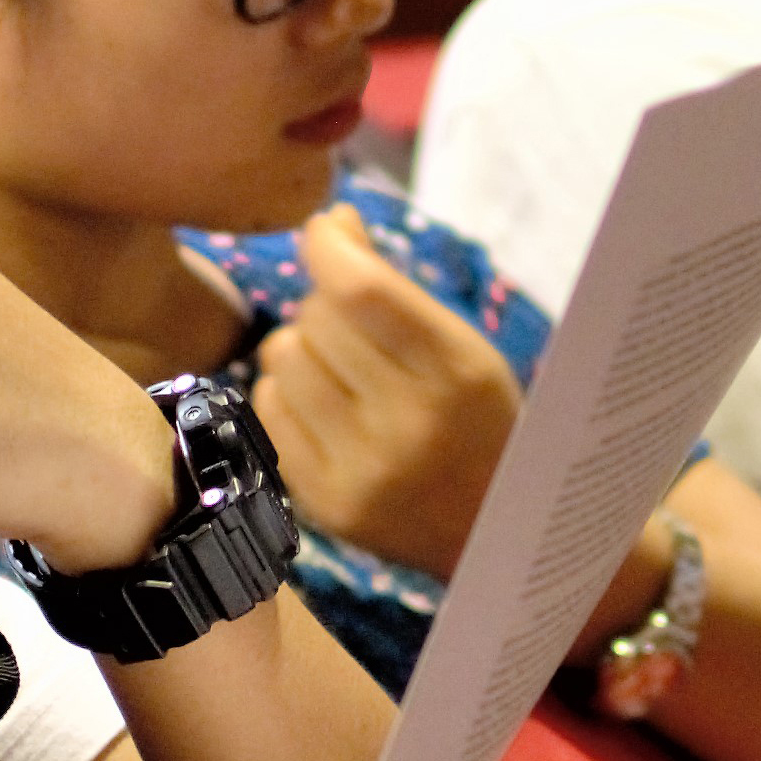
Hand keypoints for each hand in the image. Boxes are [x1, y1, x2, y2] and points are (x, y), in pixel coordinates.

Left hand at [247, 206, 523, 580]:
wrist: (492, 537)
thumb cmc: (476, 425)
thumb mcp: (464, 351)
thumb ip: (397, 289)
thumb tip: (329, 223)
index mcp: (457, 375)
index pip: (363, 290)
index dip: (330, 245)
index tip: (327, 229)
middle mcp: (408, 424)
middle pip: (317, 316)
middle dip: (328, 305)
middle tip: (360, 332)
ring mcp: (361, 470)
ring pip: (282, 356)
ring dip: (304, 349)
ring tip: (342, 373)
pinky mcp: (324, 502)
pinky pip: (268, 407)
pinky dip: (289, 393)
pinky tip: (326, 410)